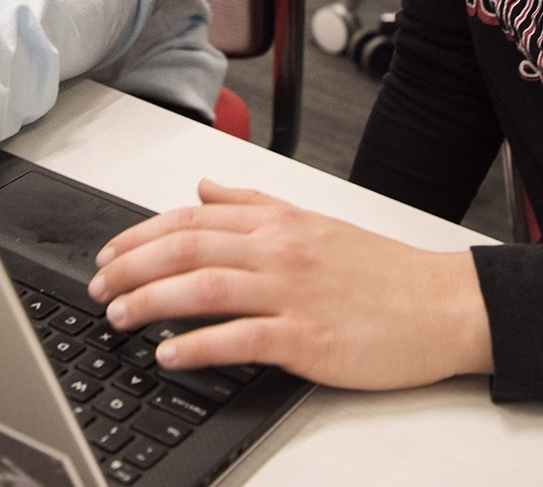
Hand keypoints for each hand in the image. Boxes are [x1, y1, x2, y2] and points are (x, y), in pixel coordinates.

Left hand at [84, 180, 491, 390]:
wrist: (443, 305)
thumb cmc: (383, 272)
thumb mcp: (314, 221)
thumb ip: (254, 203)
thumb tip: (204, 188)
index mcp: (279, 221)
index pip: (191, 219)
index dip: (140, 235)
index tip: (108, 253)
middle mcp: (279, 249)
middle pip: (186, 248)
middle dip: (131, 266)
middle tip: (98, 285)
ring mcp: (292, 292)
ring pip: (203, 288)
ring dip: (150, 302)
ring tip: (118, 316)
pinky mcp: (306, 336)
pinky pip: (238, 338)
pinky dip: (197, 346)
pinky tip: (169, 354)